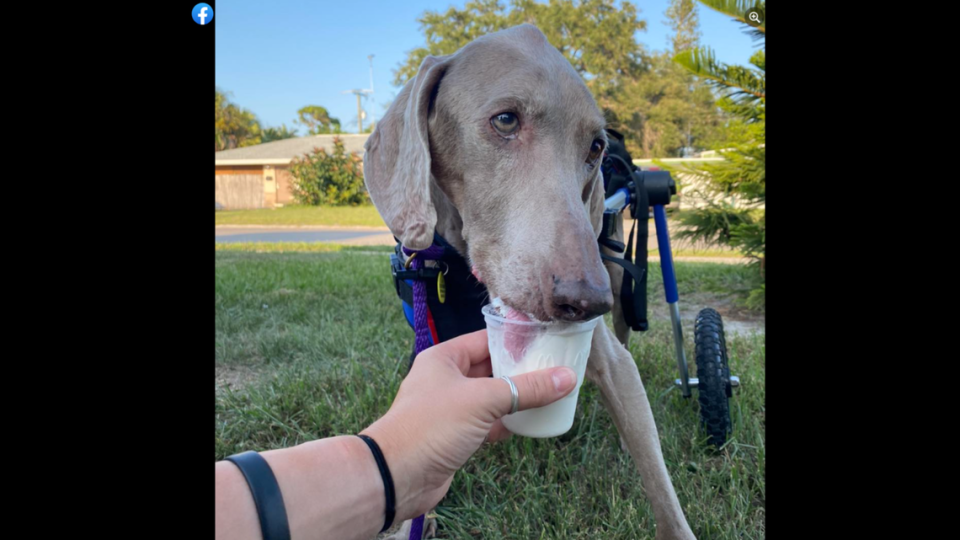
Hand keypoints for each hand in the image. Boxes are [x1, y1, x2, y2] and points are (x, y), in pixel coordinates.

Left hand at [361, 329, 576, 520]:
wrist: (397, 476)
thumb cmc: (432, 426)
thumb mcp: (483, 400)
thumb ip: (526, 388)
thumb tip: (567, 377)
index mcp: (444, 358)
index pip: (486, 340)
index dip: (515, 341)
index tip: (547, 342)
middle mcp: (445, 379)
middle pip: (491, 369)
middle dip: (520, 372)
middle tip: (555, 370)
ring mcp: (449, 409)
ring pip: (490, 398)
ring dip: (514, 400)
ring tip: (548, 396)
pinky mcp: (454, 436)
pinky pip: (486, 423)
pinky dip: (504, 424)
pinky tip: (526, 426)